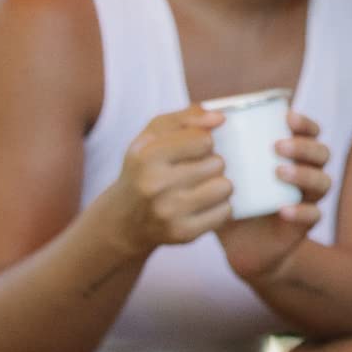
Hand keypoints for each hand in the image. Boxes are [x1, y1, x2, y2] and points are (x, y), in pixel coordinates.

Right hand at [106, 106, 231, 254]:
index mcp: (146, 157)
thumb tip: (220, 118)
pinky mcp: (183, 233)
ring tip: (202, 186)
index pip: (203, 139)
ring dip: (219, 184)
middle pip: (217, 163)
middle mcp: (155, 186)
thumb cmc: (144, 169)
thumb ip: (185, 118)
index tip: (194, 148)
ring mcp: (169, 213)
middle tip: (194, 170)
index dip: (204, 141)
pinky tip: (202, 204)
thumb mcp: (152, 136)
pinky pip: (226, 212)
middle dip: (211, 163)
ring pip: (225, 187)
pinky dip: (220, 206)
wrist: (125, 220)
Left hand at [216, 108, 330, 281]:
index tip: (286, 116)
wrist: (236, 245)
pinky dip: (302, 210)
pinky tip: (284, 209)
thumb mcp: (219, 172)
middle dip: (303, 146)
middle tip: (277, 146)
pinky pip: (313, 215)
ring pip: (323, 181)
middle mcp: (304, 173)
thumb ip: (212, 144)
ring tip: (279, 172)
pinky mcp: (303, 225)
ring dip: (304, 174)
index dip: (304, 122)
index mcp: (289, 155)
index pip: (309, 132)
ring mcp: (306, 199)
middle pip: (321, 153)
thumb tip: (200, 112)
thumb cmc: (228, 198)